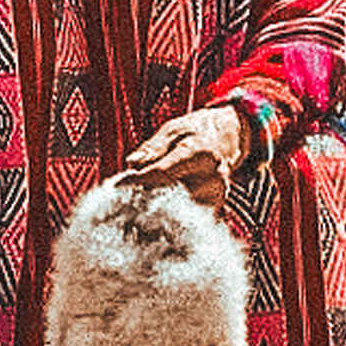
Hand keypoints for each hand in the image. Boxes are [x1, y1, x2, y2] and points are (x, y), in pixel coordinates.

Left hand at [117, 106, 247, 208]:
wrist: (228, 139)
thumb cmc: (196, 132)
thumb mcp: (172, 129)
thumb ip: (152, 149)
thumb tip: (132, 164)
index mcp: (202, 154)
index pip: (162, 172)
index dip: (137, 179)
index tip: (117, 184)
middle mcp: (214, 178)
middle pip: (168, 195)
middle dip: (144, 194)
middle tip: (125, 192)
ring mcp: (216, 197)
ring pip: (176, 209)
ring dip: (155, 204)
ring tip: (144, 195)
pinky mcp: (214, 209)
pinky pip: (184, 215)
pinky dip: (168, 210)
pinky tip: (160, 203)